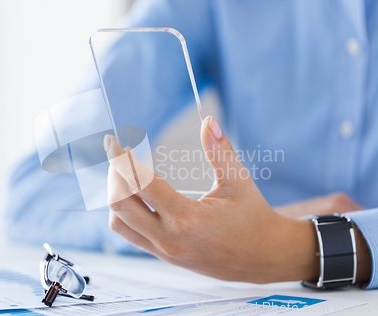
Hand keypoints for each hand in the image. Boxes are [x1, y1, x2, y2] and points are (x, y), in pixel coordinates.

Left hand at [103, 116, 369, 283]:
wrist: (264, 258)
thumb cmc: (253, 217)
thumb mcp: (238, 181)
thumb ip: (220, 150)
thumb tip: (208, 120)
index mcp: (187, 218)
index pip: (140, 184)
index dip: (122, 159)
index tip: (113, 141)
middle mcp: (169, 238)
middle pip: (119, 204)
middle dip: (113, 174)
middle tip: (120, 154)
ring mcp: (164, 251)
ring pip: (119, 223)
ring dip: (116, 195)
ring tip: (126, 173)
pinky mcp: (164, 256)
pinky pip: (130, 233)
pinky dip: (125, 211)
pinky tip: (137, 194)